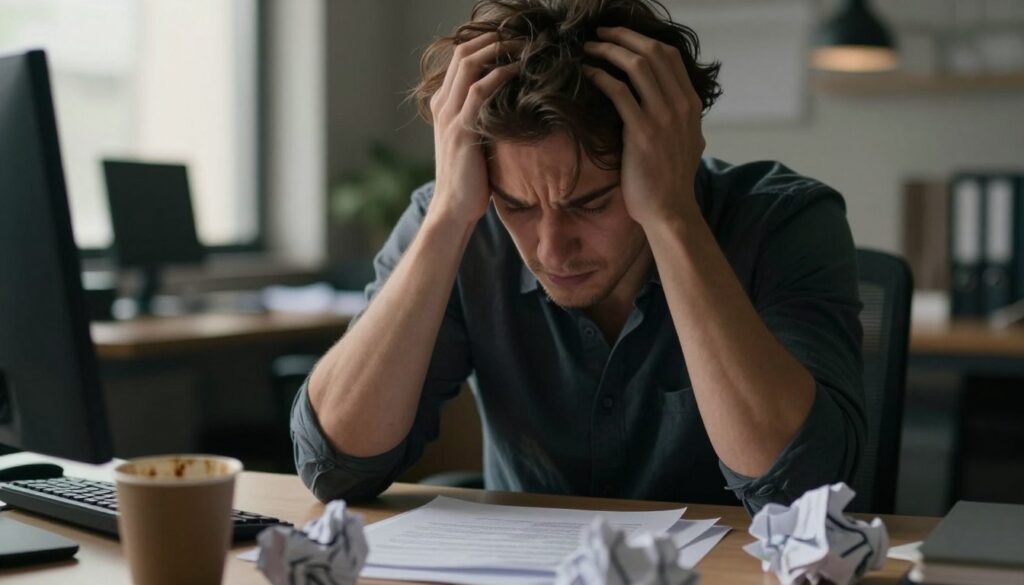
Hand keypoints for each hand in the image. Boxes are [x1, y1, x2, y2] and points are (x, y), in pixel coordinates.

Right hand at [429, 32, 518, 225]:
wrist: (453, 208)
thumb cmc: (470, 178)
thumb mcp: (473, 140)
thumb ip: (483, 118)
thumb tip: (512, 103)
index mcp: (443, 104)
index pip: (460, 58)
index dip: (485, 42)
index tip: (513, 39)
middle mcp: (442, 105)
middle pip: (463, 52)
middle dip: (494, 38)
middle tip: (523, 35)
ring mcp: (449, 116)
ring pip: (469, 64)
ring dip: (499, 48)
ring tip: (525, 45)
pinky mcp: (461, 131)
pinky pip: (479, 91)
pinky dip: (500, 75)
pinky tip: (519, 70)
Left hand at [583, 27, 705, 229]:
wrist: (669, 210)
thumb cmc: (670, 179)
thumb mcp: (687, 141)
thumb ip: (679, 117)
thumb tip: (667, 101)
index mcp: (691, 104)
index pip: (670, 56)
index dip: (643, 39)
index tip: (621, 36)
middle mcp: (680, 106)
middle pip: (653, 53)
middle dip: (623, 37)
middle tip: (600, 35)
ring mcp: (663, 118)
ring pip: (637, 66)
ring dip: (609, 51)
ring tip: (590, 49)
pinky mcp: (642, 132)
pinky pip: (619, 92)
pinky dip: (601, 77)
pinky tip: (588, 74)